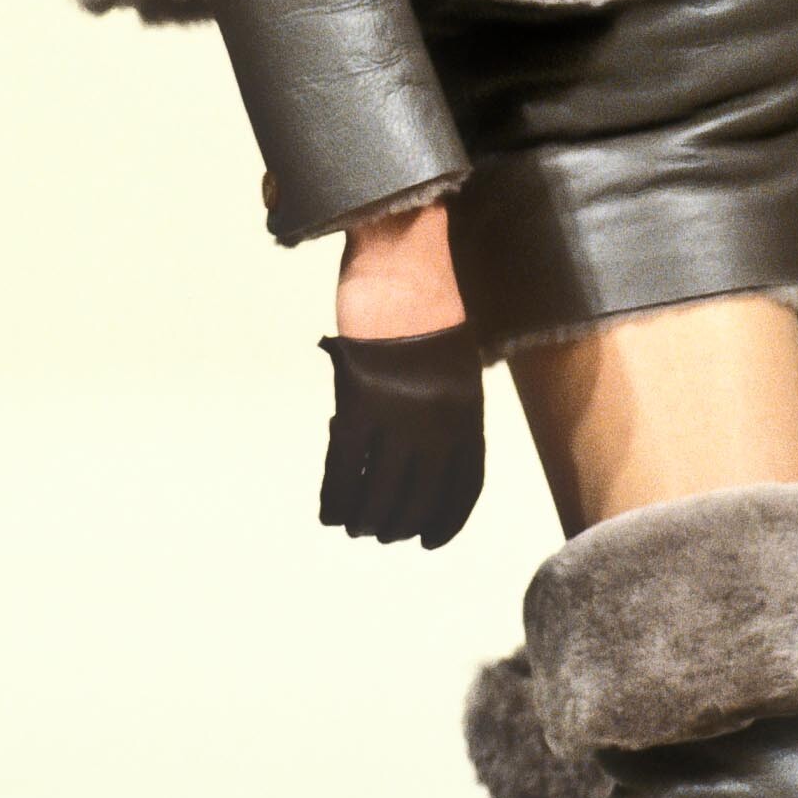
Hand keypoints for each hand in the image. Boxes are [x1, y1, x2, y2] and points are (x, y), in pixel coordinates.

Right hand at [317, 201, 483, 547]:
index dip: (446, 519)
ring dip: (365, 517)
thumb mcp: (455, 357)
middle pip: (420, 494)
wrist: (403, 256)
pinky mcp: (360, 399)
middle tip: (380, 533)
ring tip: (354, 528)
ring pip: (380, 488)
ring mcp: (398, 411)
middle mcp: (438, 418)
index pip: (463, 483)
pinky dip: (335, 494)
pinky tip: (329, 510)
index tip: (428, 541)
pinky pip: (344, 465)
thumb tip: (423, 452)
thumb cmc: (428, 298)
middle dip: (398, 522)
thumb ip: (445, 403)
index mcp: (468, 408)